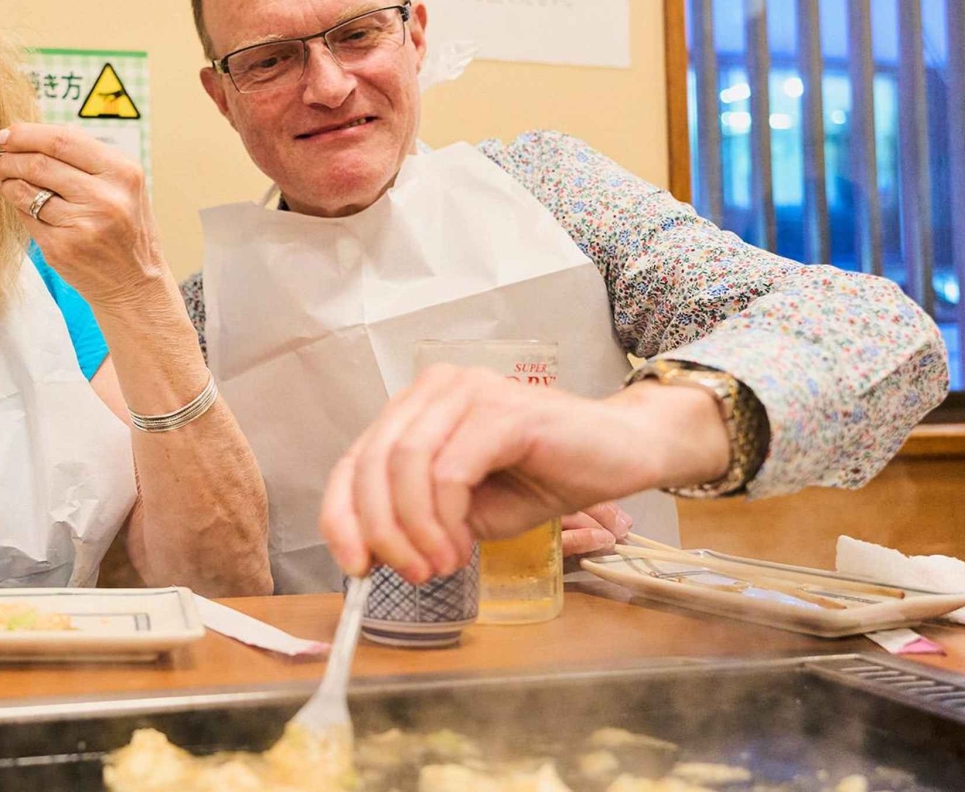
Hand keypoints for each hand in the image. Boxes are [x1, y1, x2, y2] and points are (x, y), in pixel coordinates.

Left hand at [0, 123, 166, 308]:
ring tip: (5, 178)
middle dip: (11, 157)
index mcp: (123, 173)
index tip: (10, 135)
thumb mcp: (124, 187)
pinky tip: (20, 202)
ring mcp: (83, 224)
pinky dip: (16, 204)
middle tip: (1, 159)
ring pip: (27, 189)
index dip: (28, 134)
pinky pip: (26, 215)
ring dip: (8, 180)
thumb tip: (36, 134)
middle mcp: (106, 197)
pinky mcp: (62, 247)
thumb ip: (88, 159)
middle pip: (40, 162)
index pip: (63, 139)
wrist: (133, 281)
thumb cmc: (125, 228)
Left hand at [318, 365, 728, 582]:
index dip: (342, 517)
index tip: (354, 568)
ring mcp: (467, 392)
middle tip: (408, 574)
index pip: (353, 461)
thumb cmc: (547, 477)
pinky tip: (462, 546)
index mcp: (416, 408)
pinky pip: (449, 470)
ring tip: (439, 564)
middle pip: (370, 463)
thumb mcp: (469, 511)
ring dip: (413, 529)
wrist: (622, 453)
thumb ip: (420, 521)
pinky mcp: (501, 409)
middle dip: (380, 531)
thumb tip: (375, 554)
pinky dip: (444, 517)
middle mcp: (434, 389)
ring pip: (404, 464)